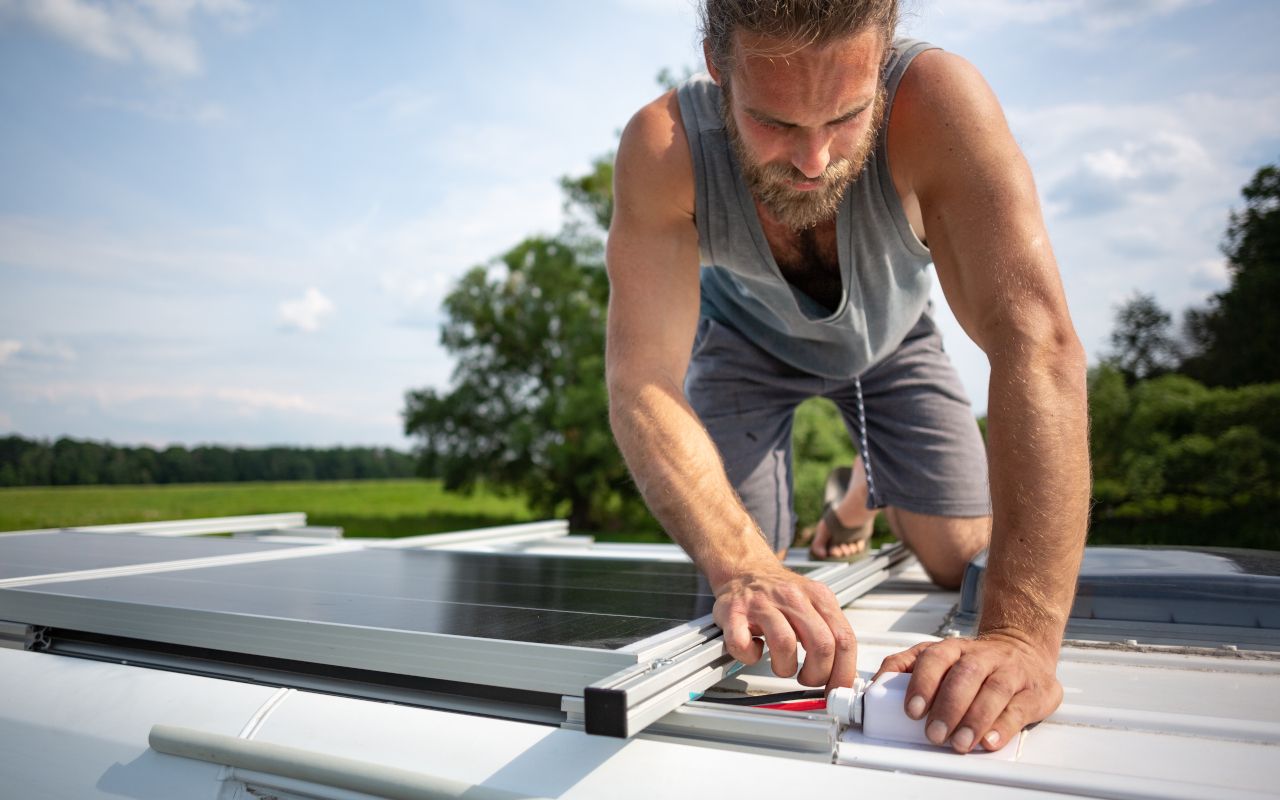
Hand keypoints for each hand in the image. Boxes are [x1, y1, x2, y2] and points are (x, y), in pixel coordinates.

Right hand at [712, 562, 856, 693]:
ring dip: (784, 668)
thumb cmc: (779, 594)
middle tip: (808, 679)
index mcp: (819, 596)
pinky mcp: (734, 612)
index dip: (844, 672)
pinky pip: (743, 645)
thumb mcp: (815, 604)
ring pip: (784, 644)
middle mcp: (793, 597)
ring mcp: (762, 603)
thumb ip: (831, 633)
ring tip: (781, 665)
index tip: (837, 689)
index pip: (844, 639)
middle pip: (821, 644)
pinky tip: (755, 649)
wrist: (745, 571)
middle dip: (817, 674)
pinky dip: (749, 657)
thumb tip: (844, 675)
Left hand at [875, 633, 1061, 752]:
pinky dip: (1004, 726)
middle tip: (935, 734)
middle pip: (965, 675)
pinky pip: (1020, 707)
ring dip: (974, 719)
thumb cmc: (972, 662)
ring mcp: (1011, 671)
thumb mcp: (937, 657)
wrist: (1023, 648)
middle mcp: (983, 656)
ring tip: (959, 743)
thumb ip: (904, 667)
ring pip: (994, 690)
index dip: (922, 684)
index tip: (912, 710)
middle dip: (948, 706)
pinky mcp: (1035, 691)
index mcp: (954, 648)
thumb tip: (874, 687)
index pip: (935, 659)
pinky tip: (989, 741)